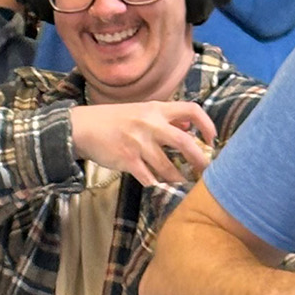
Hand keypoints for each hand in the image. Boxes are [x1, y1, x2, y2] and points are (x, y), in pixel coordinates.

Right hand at [68, 101, 215, 186]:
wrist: (82, 127)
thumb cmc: (113, 119)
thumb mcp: (140, 111)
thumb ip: (164, 118)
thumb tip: (189, 127)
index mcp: (156, 109)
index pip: (191, 110)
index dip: (207, 124)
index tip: (212, 139)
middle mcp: (150, 124)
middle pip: (184, 142)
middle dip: (199, 160)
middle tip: (206, 171)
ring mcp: (138, 143)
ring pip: (168, 166)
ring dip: (178, 178)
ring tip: (183, 183)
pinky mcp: (127, 160)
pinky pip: (149, 177)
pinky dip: (156, 184)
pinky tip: (159, 186)